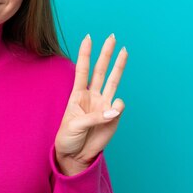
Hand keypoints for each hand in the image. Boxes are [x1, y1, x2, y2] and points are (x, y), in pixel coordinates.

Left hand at [54, 33, 127, 173]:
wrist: (75, 155)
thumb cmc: (68, 138)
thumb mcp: (74, 125)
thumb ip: (95, 116)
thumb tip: (115, 109)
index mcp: (77, 95)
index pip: (82, 70)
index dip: (85, 54)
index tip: (88, 38)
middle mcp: (92, 96)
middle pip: (101, 70)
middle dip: (106, 54)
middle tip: (112, 37)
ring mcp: (104, 104)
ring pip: (113, 81)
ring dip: (119, 66)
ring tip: (124, 51)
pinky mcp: (113, 117)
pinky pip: (119, 106)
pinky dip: (117, 107)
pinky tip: (112, 113)